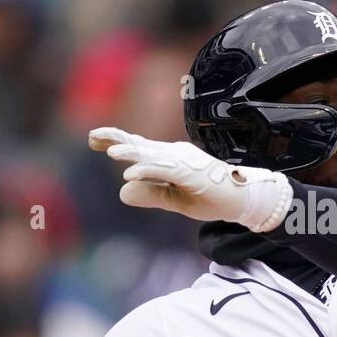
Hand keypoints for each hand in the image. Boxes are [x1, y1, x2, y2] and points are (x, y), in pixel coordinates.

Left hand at [88, 127, 292, 232]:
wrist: (243, 200)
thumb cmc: (211, 198)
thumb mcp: (174, 200)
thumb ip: (150, 194)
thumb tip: (122, 190)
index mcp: (169, 159)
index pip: (139, 148)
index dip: (116, 142)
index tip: (93, 139)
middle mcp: (175, 155)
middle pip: (141, 145)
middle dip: (116, 139)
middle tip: (92, 136)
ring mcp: (184, 163)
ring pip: (151, 155)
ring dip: (130, 154)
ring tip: (110, 153)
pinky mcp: (192, 174)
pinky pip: (166, 171)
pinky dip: (148, 171)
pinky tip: (130, 175)